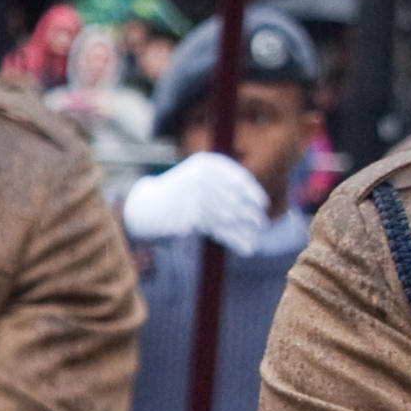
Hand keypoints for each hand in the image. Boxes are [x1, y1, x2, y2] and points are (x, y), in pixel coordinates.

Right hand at [122, 149, 270, 243]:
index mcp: (207, 163)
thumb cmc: (178, 194)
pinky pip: (220, 229)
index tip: (263, 205)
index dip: (253, 192)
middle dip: (251, 214)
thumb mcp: (199, 178)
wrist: (147, 207)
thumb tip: (255, 202)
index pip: (238, 177)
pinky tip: (245, 246)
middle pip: (236, 198)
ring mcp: (197, 196)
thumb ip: (223, 184)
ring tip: (256, 239)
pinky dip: (235, 239)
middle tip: (263, 225)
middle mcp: (203, 176)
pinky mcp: (192, 216)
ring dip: (245, 230)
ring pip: (230, 216)